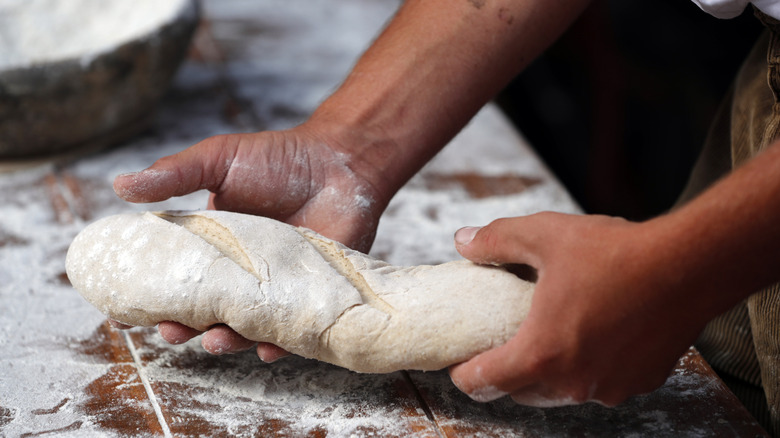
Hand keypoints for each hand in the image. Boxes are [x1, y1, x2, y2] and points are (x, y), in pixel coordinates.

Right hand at [112, 124, 389, 359]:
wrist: (341, 163)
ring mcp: (275, 287)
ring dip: (228, 340)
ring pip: (245, 326)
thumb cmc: (280, 159)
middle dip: (185, 327)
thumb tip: (118, 185)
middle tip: (173, 330)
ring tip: (216, 340)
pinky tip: (268, 348)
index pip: (176, 278)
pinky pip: (291, 330)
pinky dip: (279, 344)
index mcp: (212, 245)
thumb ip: (174, 175)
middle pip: (206, 311)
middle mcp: (240, 272)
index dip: (154, 297)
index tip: (130, 312)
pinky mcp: (309, 296)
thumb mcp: (219, 160)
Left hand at [448, 212, 706, 406]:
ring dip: (547, 372)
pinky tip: (590, 335)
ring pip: (561, 391)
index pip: (485, 384)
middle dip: (504, 373)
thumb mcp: (544, 235)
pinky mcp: (639, 383)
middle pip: (521, 391)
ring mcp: (609, 387)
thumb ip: (497, 241)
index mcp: (542, 354)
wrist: (690, 266)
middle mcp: (574, 382)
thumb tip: (464, 241)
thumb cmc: (616, 253)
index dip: (464, 374)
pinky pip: (599, 383)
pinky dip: (586, 367)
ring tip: (545, 337)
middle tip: (498, 344)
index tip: (459, 363)